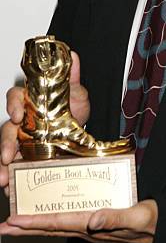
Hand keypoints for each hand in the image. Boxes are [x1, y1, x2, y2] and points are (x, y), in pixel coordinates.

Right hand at [0, 51, 89, 195]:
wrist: (81, 126)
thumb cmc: (73, 105)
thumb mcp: (76, 91)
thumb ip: (72, 76)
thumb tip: (73, 55)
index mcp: (31, 100)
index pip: (15, 97)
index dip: (13, 104)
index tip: (18, 115)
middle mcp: (22, 119)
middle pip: (6, 128)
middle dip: (4, 144)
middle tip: (7, 156)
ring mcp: (22, 138)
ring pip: (6, 149)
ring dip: (2, 164)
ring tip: (4, 179)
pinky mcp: (25, 155)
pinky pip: (13, 165)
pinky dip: (10, 176)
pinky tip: (10, 187)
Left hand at [0, 200, 157, 242]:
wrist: (160, 228)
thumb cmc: (149, 222)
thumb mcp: (137, 216)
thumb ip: (115, 217)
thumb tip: (93, 219)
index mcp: (94, 225)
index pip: (58, 223)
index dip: (35, 222)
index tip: (14, 220)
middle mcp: (88, 229)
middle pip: (51, 229)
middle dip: (26, 228)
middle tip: (4, 225)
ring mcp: (90, 228)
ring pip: (56, 227)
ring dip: (35, 225)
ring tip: (17, 223)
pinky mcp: (94, 224)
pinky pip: (68, 222)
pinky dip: (52, 220)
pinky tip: (46, 216)